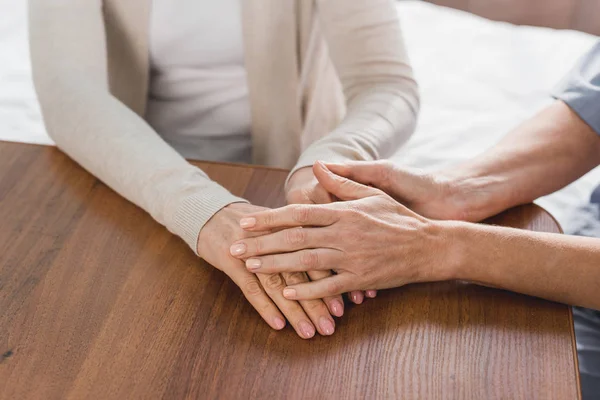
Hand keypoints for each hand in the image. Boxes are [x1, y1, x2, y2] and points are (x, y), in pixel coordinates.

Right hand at [198, 203, 340, 337]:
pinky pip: (250, 288)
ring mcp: (251, 251)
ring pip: (277, 284)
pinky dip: (265, 307)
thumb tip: (334, 265)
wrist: (209, 213)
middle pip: (300, 274)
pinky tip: (278, 324)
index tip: (343, 306)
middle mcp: (273, 238)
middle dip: (317, 303)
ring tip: (308, 332)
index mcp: (289, 228)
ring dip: (294, 311)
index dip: (330, 283)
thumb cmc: (251, 225)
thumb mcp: (278, 225)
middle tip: (330, 326)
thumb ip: (303, 241)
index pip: (316, 257)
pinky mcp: (231, 261)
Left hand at [229, 162, 454, 299]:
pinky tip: (287, 292)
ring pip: (306, 262)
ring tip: (251, 267)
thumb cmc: (399, 218)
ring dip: (275, 265)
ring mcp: (351, 258)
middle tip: (235, 248)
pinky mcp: (360, 280)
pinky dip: (306, 290)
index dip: (269, 218)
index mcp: (343, 212)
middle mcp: (343, 234)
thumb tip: (318, 166)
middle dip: (261, 243)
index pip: (298, 213)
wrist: (430, 246)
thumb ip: (342, 183)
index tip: (245, 221)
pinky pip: (328, 287)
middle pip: (293, 239)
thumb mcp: (373, 194)